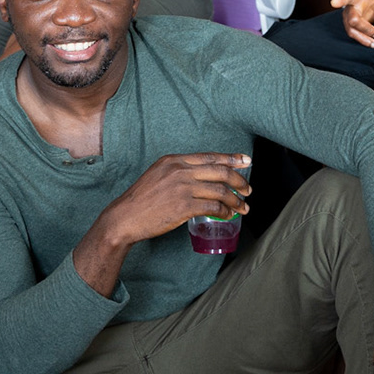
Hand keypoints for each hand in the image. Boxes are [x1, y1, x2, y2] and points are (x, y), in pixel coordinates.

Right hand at [98, 153, 251, 245]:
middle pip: (219, 171)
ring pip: (220, 190)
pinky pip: (213, 207)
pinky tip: (228, 215)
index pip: (209, 156)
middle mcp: (180, 170)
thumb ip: (178, 172)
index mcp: (174, 160)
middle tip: (249, 189)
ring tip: (243, 207)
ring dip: (236, 200)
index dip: (231, 158)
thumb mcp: (158, 175)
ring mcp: (182, 188)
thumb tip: (200, 177)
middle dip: (239, 180)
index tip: (246, 160)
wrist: (125, 217)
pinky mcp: (184, 206)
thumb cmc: (141, 200)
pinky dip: (225, 211)